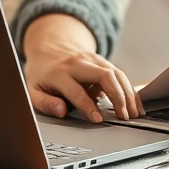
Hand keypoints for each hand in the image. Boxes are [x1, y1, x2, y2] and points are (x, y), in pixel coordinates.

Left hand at [20, 13, 142, 122]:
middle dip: (118, 96)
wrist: (49, 48)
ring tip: (135, 113)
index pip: (77, 90)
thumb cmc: (42, 74)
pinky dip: (130, 89)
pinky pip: (120, 74)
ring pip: (116, 73)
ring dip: (128, 94)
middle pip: (104, 76)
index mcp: (59, 73)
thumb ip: (45, 103)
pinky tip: (135, 103)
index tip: (99, 120)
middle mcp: (78, 63)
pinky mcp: (102, 61)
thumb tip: (61, 112)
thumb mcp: (33, 90)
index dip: (88, 106)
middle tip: (125, 116)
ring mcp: (92, 59)